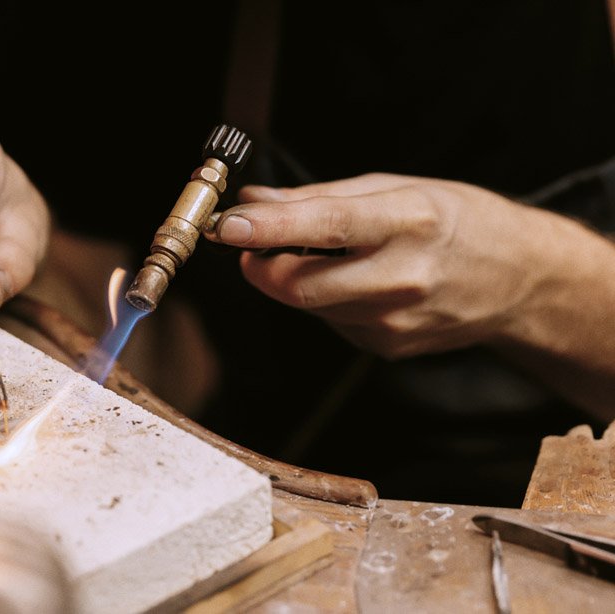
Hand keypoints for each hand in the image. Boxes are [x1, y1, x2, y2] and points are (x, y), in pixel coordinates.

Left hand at [204, 173, 560, 357]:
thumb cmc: (456, 221)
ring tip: (319, 253)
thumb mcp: (395, 188)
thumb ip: (318, 197)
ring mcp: (396, 321)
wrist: (518, 279)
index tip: (229, 224)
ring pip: (309, 305)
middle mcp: (404, 276)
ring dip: (292, 278)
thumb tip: (254, 201)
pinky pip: (330, 320)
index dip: (270, 228)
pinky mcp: (388, 347)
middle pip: (301, 285)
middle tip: (248, 242)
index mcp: (411, 221)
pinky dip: (322, 298)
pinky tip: (354, 280)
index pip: (327, 227)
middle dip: (260, 266)